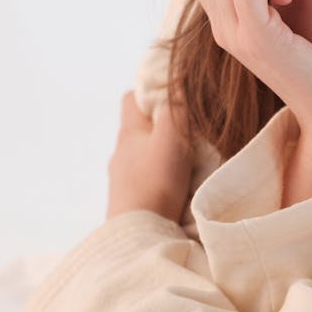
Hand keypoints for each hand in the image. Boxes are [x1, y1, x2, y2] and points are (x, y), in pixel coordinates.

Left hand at [106, 91, 192, 222]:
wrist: (139, 235)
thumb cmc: (155, 183)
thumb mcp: (171, 137)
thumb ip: (176, 107)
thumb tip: (176, 76)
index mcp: (128, 133)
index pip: (131, 98)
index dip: (150, 90)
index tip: (175, 93)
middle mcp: (121, 154)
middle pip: (140, 127)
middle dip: (163, 124)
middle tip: (190, 127)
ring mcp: (123, 179)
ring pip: (144, 155)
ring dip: (163, 152)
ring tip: (189, 158)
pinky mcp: (131, 201)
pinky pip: (146, 179)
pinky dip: (162, 175)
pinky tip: (179, 185)